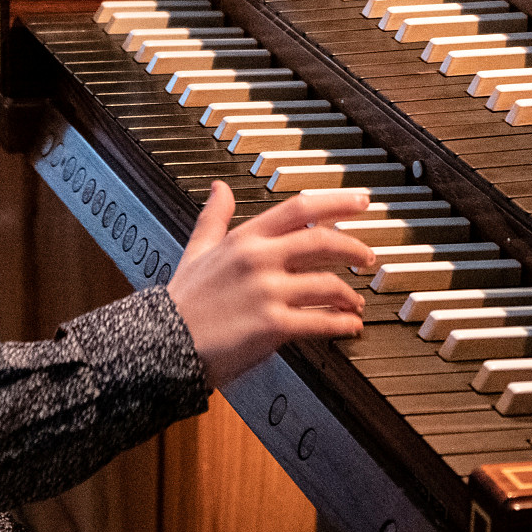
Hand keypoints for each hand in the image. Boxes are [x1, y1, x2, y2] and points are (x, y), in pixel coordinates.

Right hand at [165, 181, 376, 387]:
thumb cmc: (183, 301)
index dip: (336, 202)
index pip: (299, 209)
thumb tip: (220, 189)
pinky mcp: (272, 325)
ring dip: (350, 295)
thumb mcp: (197, 250)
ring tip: (356, 303)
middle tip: (368, 256)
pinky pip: (320, 322)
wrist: (163, 343)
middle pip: (322, 241)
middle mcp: (259, 260)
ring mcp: (267, 292)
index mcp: (244, 239)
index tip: (361, 202)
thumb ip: (214, 217)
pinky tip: (349, 326)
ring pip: (327, 284)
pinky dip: (341, 324)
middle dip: (354, 248)